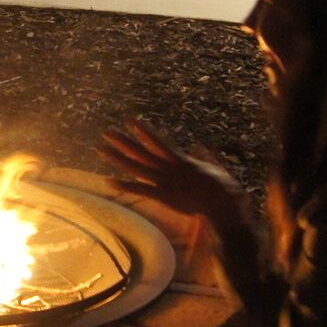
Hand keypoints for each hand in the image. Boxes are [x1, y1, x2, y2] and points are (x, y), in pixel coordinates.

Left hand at [101, 118, 249, 230]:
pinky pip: (140, 189)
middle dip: (124, 142)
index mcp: (181, 160)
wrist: (224, 205)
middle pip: (141, 152)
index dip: (143, 132)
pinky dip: (124, 185)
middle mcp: (169, 168)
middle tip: (107, 132)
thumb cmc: (224, 189)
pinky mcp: (163, 196)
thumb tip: (201, 144)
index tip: (130, 121)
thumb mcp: (216, 168)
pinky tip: (108, 180)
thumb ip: (206, 155)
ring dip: (117, 158)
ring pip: (136, 167)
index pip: (157, 142)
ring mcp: (164, 181)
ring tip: (101, 149)